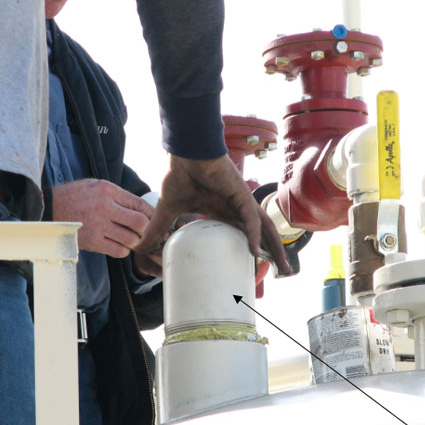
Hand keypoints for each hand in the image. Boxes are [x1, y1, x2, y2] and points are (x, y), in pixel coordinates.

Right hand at [52, 179, 153, 257]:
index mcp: (108, 190)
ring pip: (131, 239)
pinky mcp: (92, 241)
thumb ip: (117, 195)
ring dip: (135, 242)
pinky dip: (123, 250)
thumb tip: (140, 207)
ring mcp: (98, 225)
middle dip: (147, 230)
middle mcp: (105, 207)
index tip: (154, 220)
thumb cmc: (74, 197)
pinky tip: (119, 246)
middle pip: (140, 223)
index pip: (140, 204)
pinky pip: (118, 250)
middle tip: (146, 233)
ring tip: (132, 240)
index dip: (151, 215)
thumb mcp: (95, 185)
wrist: (48, 209)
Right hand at [134, 154, 291, 274]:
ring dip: (276, 249)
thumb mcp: (168, 210)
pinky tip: (255, 252)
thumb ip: (157, 229)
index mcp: (225, 213)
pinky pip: (251, 220)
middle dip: (276, 254)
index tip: (258, 268)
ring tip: (284, 269)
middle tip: (285, 273)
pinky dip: (255, 236)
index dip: (255, 251)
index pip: (247, 235)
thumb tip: (139, 246)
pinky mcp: (241, 196)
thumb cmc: (180, 174)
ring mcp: (243, 203)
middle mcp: (239, 210)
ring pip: (266, 230)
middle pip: (265, 235)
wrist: (185, 152)